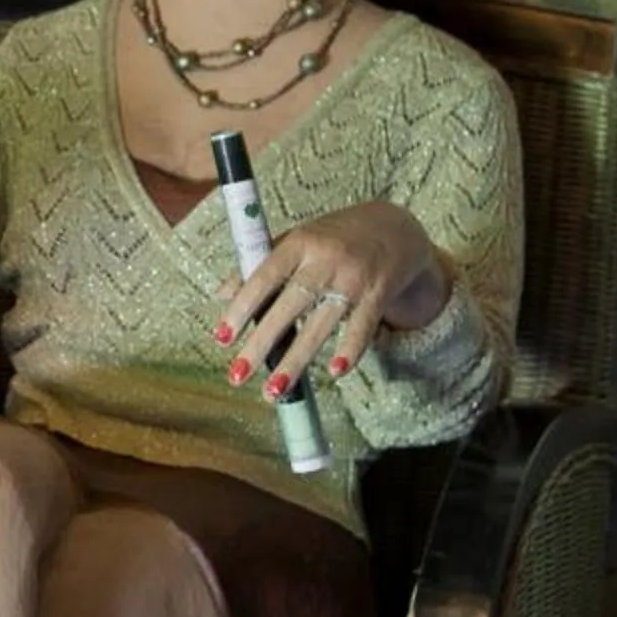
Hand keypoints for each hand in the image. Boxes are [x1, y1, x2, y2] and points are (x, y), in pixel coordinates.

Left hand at [212, 200, 447, 398]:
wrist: (396, 227)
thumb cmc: (335, 239)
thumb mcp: (298, 241)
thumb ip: (261, 266)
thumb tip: (221, 293)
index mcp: (300, 243)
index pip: (264, 276)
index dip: (241, 307)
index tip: (221, 338)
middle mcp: (325, 260)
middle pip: (290, 304)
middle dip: (261, 342)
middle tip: (237, 375)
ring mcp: (353, 278)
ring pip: (321, 323)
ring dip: (296, 360)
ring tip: (274, 390)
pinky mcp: (378, 294)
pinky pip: (362, 326)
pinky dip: (349, 349)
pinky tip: (334, 372)